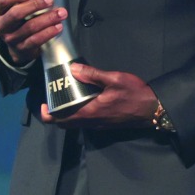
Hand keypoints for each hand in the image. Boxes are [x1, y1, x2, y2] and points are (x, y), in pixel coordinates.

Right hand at [0, 0, 66, 66]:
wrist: (17, 46)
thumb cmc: (18, 21)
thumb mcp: (14, 8)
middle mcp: (0, 26)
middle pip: (16, 13)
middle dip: (35, 5)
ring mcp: (10, 39)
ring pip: (29, 27)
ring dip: (47, 18)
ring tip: (60, 13)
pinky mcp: (21, 48)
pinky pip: (36, 40)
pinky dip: (48, 32)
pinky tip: (57, 26)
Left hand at [40, 63, 158, 129]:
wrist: (152, 109)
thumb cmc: (134, 93)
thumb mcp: (114, 79)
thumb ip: (93, 75)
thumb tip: (73, 70)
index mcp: (90, 112)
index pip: (61, 120)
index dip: (47, 115)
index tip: (42, 104)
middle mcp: (91, 122)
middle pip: (64, 124)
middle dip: (54, 114)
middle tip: (51, 97)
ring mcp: (97, 124)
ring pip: (74, 123)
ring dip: (65, 114)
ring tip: (64, 96)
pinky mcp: (104, 123)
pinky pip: (83, 121)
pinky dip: (76, 114)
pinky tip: (80, 99)